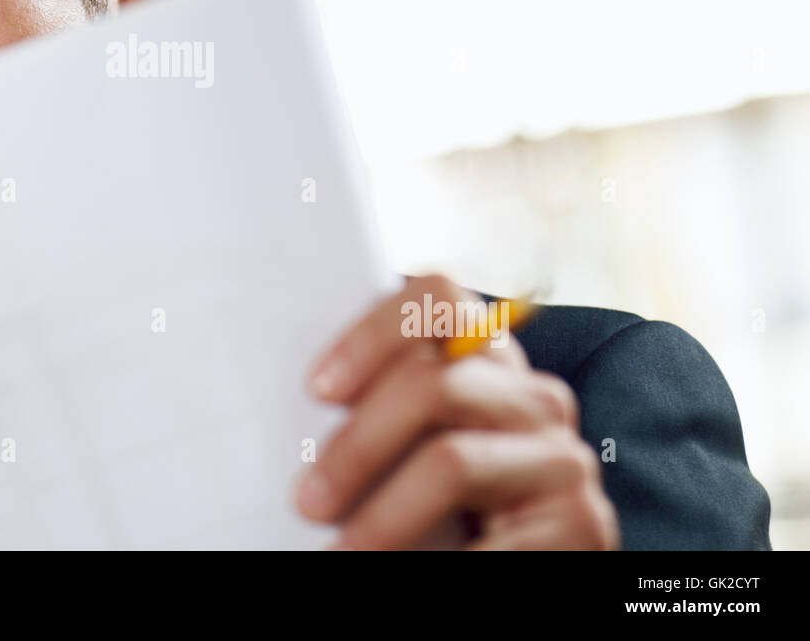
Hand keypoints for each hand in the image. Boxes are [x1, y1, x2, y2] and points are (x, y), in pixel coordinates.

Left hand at [296, 274, 619, 549]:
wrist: (519, 570)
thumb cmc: (439, 509)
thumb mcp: (410, 449)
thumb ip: (376, 416)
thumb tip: (294, 421)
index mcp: (486, 360)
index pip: (437, 298)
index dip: (373, 333)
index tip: (317, 390)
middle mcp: (534, 397)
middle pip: (433, 383)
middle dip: (358, 444)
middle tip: (307, 500)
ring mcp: (563, 459)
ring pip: (454, 461)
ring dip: (384, 517)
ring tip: (340, 555)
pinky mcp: (582, 525)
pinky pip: (490, 544)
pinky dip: (435, 563)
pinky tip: (399, 577)